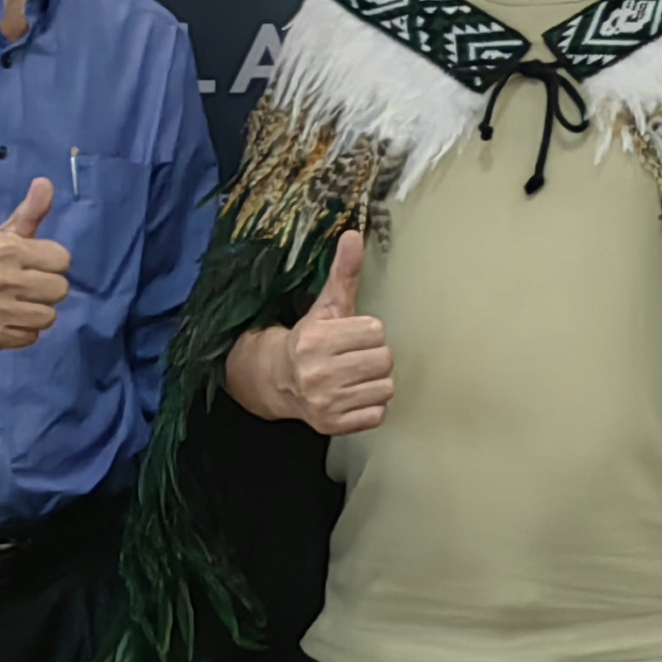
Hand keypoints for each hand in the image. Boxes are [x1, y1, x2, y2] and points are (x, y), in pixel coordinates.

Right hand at [0, 178, 67, 353]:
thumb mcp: (1, 235)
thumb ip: (30, 212)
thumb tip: (46, 183)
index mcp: (8, 251)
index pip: (62, 259)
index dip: (51, 262)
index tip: (35, 264)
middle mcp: (4, 281)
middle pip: (60, 290)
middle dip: (46, 288)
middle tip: (27, 286)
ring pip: (48, 316)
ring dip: (36, 311)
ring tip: (18, 304)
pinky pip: (31, 338)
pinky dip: (22, 331)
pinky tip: (7, 320)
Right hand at [228, 231, 394, 432]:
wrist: (276, 381)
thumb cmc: (310, 340)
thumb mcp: (326, 305)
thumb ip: (343, 272)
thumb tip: (354, 235)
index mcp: (315, 341)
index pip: (376, 330)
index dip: (368, 331)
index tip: (351, 335)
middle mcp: (317, 374)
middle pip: (384, 359)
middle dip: (373, 355)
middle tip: (352, 356)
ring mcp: (324, 403)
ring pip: (385, 387)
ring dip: (374, 381)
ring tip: (353, 376)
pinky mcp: (332, 426)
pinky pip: (378, 414)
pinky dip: (370, 406)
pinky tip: (352, 396)